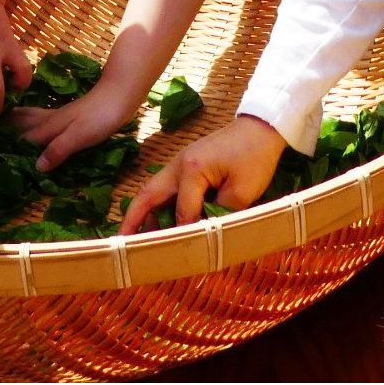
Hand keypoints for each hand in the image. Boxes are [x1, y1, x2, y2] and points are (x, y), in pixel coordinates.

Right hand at [12, 80, 141, 172]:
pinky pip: (41, 116)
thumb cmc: (100, 117)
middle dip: (3, 127)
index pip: (22, 138)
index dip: (5, 145)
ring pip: (30, 116)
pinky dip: (30, 117)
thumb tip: (35, 167)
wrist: (120, 94)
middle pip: (21, 123)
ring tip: (0, 121)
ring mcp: (59, 115)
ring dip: (15, 120)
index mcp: (49, 127)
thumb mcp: (79, 137)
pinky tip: (33, 119)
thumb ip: (58, 150)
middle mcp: (49, 119)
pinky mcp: (68, 114)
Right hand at [117, 116, 287, 233]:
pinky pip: (166, 188)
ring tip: (140, 238)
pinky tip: (163, 221)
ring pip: (154, 191)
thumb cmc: (255, 156)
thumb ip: (220, 213)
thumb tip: (206, 234)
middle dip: (133, 219)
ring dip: (144, 212)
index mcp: (192, 169)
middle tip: (122, 241)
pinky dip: (159, 205)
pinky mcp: (187, 164)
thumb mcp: (243, 190)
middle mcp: (178, 165)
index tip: (183, 257)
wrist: (261, 127)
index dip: (185, 234)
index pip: (182, 212)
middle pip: (148, 195)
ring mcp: (180, 163)